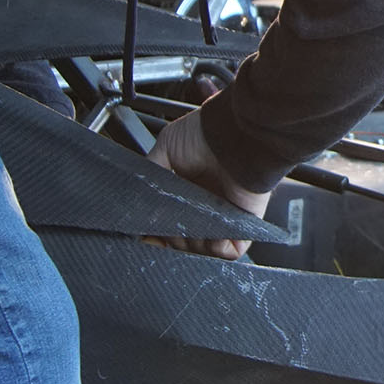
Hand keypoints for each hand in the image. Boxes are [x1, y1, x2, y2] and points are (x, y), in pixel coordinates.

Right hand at [145, 110, 273, 259]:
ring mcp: (227, 215)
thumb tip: (139, 201)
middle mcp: (208, 205)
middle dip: (173, 238)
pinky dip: (216, 248)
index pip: (173, 222)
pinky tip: (208, 234)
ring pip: (205, 248)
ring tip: (190, 224)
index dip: (159, 232)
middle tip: (170, 224)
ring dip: (192, 243)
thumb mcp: (166, 147)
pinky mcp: (245, 222)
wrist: (233, 133)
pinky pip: (231, 250)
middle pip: (186, 239)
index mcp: (191, 190)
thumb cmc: (205, 134)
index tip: (147, 236)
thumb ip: (152, 174)